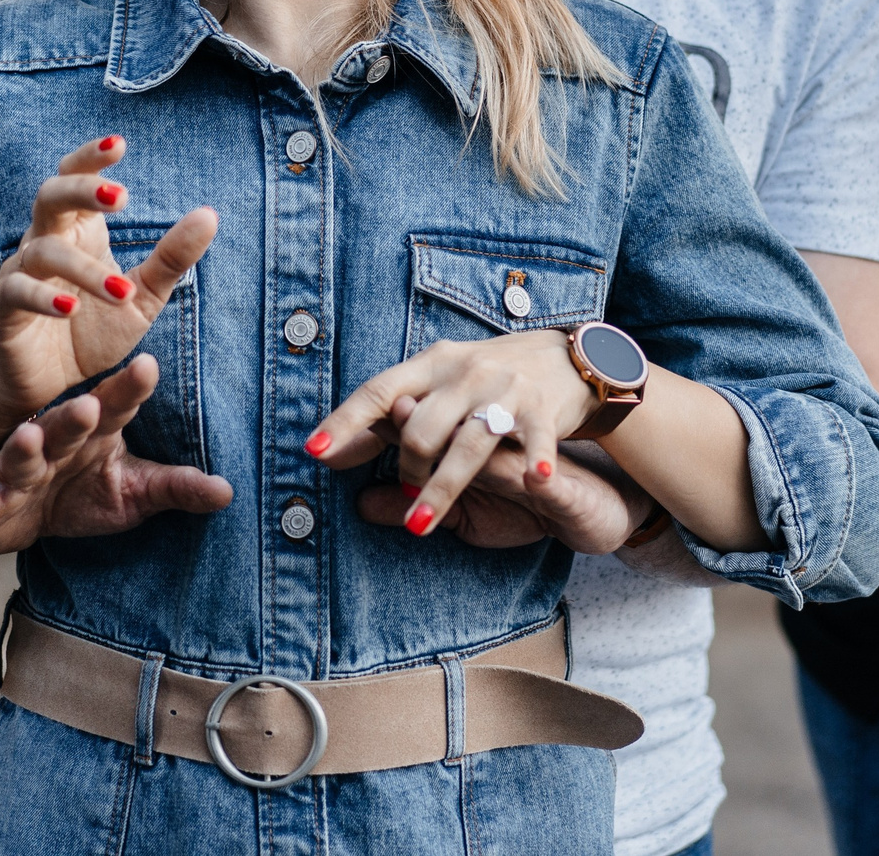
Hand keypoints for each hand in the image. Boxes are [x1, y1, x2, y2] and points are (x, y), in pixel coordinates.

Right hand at [0, 136, 216, 450]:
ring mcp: (19, 274)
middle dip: (81, 190)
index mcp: (77, 232)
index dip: (89, 159)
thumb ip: (171, 257)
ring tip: (122, 290)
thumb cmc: (91, 331)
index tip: (120, 145)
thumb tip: (210, 214)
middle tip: (121, 196)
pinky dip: (42, 297)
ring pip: (43, 252)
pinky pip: (15, 292)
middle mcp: (44, 243)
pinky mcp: (2, 310)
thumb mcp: (142, 296)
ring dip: (84, 269)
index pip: (73, 179)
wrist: (48, 385)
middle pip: (49, 198)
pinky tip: (70, 307)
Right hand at [0, 354, 232, 555]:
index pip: (116, 404)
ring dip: (23, 445)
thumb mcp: (133, 493)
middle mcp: (56, 440)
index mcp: (95, 430)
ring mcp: (18, 468)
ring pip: (21, 453)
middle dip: (75, 415)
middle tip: (87, 403)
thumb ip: (176, 488)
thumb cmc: (82, 495)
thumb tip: (228, 490)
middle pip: (66, 423)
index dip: (130, 387)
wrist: (17, 521)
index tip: (148, 365)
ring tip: (28, 437)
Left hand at [306, 329, 595, 535]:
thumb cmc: (485, 380)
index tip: (314, 452)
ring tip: (418, 523)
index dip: (345, 422)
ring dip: (440, 488)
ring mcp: (504, 389)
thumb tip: (326, 457)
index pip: (378, 391)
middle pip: (421, 427)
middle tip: (404, 494)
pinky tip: (533, 482)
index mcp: (431, 364)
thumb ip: (385, 424)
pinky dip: (535, 461)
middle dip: (405, 470)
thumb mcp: (434, 391)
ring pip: (467, 444)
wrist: (564, 356)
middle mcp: (464, 372)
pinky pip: (537, 439)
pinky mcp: (542, 407)